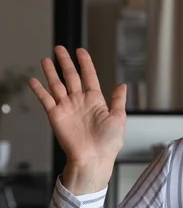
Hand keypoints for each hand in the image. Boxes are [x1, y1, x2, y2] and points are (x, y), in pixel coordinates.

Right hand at [29, 46, 126, 191]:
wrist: (94, 158)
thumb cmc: (109, 142)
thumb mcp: (119, 117)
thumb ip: (118, 100)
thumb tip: (122, 85)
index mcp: (96, 100)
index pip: (89, 76)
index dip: (85, 63)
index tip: (80, 51)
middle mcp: (80, 101)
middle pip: (71, 76)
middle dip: (65, 62)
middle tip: (60, 49)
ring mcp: (67, 108)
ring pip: (57, 85)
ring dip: (51, 72)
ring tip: (46, 59)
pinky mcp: (56, 116)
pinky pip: (46, 100)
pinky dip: (39, 90)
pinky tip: (34, 80)